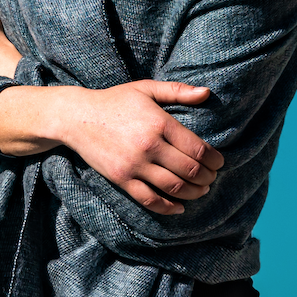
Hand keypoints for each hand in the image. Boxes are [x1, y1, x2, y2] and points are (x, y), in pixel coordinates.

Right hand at [0, 81, 224, 214]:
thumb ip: (177, 91)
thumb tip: (207, 93)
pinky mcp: (121, 178)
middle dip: (207, 177)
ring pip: (174, 187)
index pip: (197, 148)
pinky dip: (168, 207)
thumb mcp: (146, 89)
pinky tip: (179, 207)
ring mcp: (134, 164)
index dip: (214, 160)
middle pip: (190, 170)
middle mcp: (149, 145)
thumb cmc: (115, 101)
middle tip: (212, 178)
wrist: (77, 117)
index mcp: (159, 122)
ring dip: (194, 193)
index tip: (219, 162)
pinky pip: (149, 199)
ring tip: (201, 191)